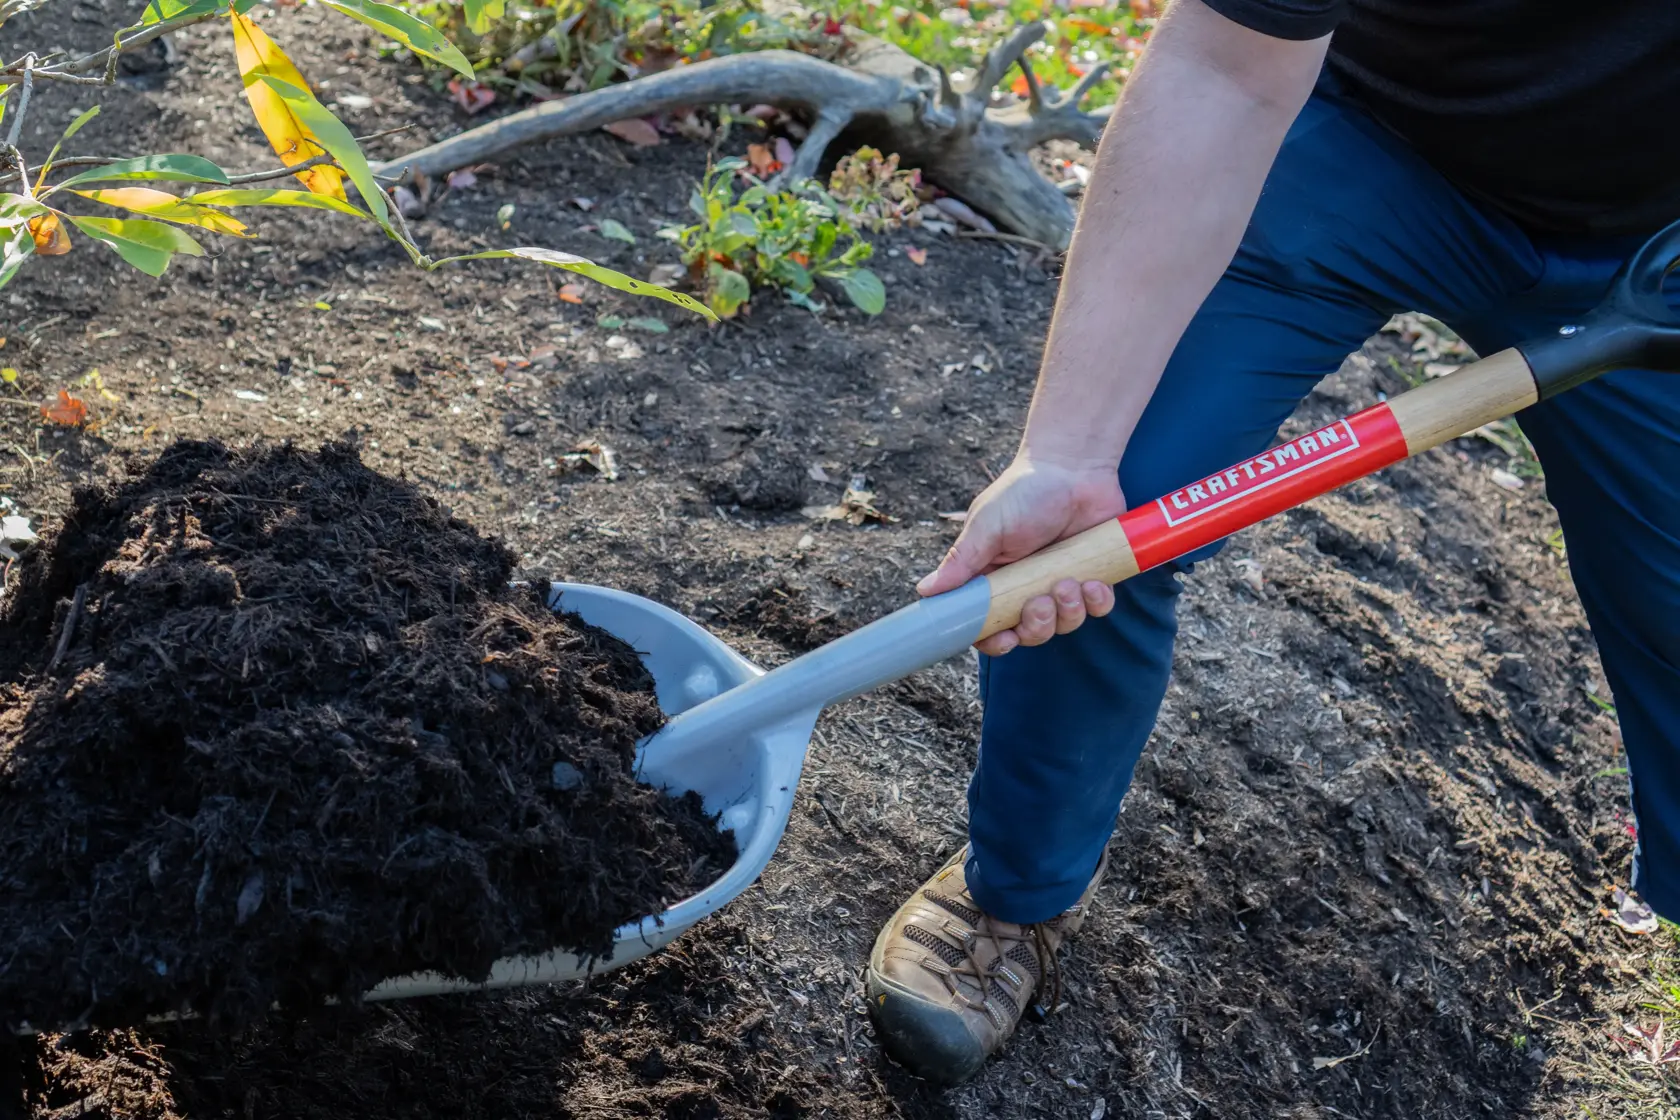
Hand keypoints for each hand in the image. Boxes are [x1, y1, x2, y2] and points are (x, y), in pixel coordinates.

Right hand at [917, 456, 1126, 655]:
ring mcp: (1061, 583)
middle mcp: (1026, 586)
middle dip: (1037, 626)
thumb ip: (961, 561)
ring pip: (1065, 624)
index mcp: (994, 578)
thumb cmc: (1024, 490)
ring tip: (1070, 580)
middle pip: (1029, 632)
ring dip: (1068, 611)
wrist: (1074, 464)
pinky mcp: (1094, 576)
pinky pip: (1098, 608)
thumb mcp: (987, 525)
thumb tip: (924, 591)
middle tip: (1041, 601)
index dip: (994, 640)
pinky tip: (1095, 582)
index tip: (1006, 639)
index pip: (987, 624)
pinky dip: (1098, 602)